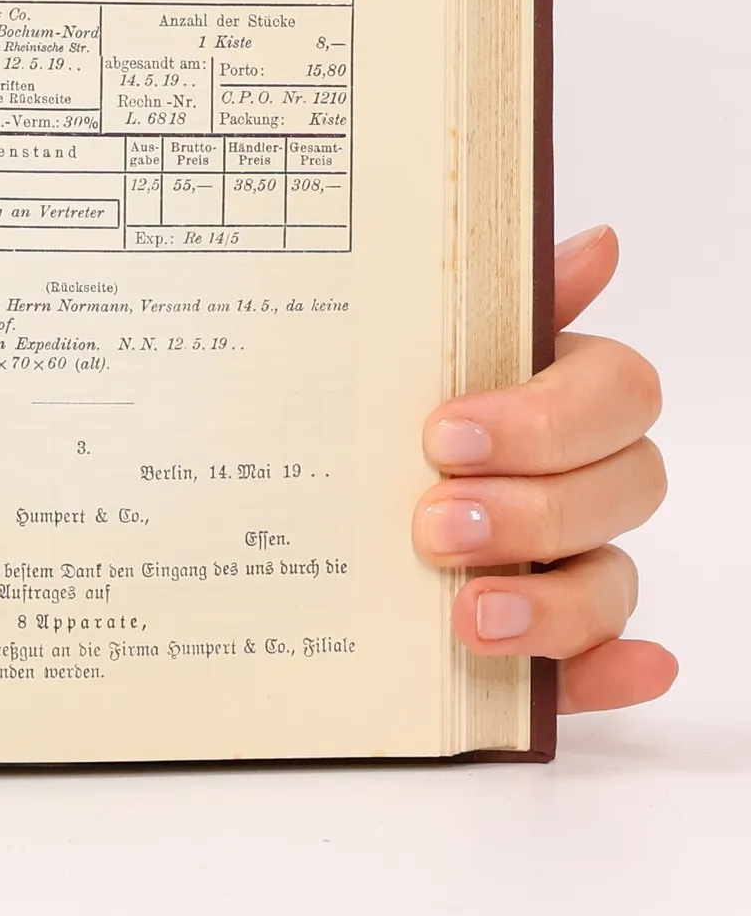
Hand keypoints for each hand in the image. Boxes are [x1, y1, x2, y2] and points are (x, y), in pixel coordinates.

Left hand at [415, 224, 671, 712]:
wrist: (290, 501)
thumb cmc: (375, 416)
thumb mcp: (409, 353)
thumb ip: (491, 303)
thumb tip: (594, 244)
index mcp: (555, 397)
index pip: (616, 393)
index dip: (545, 417)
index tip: (443, 434)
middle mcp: (575, 480)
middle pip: (625, 488)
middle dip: (534, 509)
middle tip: (434, 522)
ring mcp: (567, 565)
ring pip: (611, 582)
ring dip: (554, 600)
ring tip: (468, 611)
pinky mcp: (546, 645)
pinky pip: (602, 666)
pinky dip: (612, 671)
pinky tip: (621, 670)